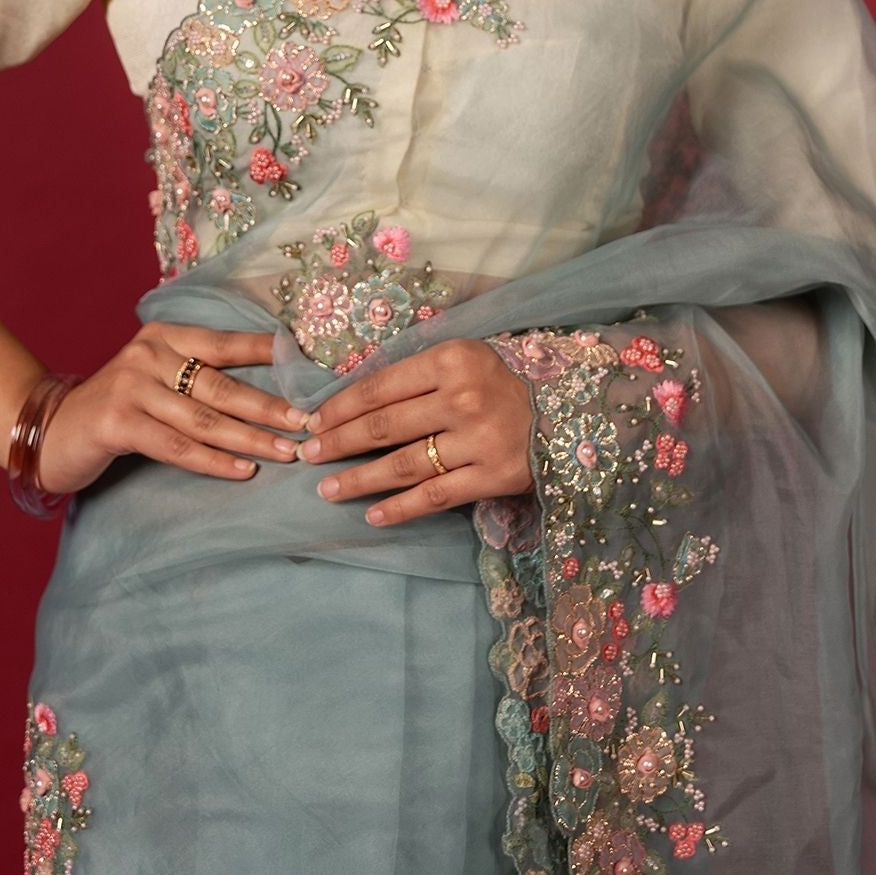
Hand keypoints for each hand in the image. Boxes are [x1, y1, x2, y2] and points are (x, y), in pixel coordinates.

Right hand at [35, 324, 306, 495]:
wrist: (49, 431)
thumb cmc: (115, 409)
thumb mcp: (153, 380)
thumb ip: (195, 378)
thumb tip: (263, 394)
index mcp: (164, 336)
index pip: (225, 343)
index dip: (268, 354)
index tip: (310, 368)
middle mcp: (148, 353)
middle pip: (222, 384)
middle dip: (269, 407)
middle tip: (307, 423)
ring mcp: (130, 386)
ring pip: (205, 418)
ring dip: (251, 439)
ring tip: (286, 452)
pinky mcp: (117, 422)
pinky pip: (177, 445)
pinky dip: (213, 461)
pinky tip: (243, 471)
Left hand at [295, 337, 535, 525]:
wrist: (569, 413)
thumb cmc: (503, 383)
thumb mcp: (463, 360)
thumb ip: (417, 375)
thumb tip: (351, 400)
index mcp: (451, 360)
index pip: (379, 386)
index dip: (339, 407)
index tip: (312, 421)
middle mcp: (463, 397)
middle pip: (384, 426)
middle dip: (338, 442)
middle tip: (306, 455)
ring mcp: (479, 439)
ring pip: (403, 464)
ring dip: (359, 479)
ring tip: (328, 489)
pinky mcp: (493, 476)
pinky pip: (434, 496)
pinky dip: (399, 508)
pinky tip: (372, 515)